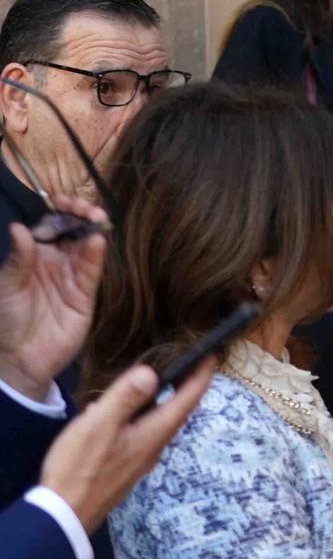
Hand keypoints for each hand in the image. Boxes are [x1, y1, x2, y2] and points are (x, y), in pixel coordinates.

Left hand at [0, 200, 106, 396]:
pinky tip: (96, 241)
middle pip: (73, 232)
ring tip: (95, 217)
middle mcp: (55, 262)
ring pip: (86, 247)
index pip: (50, 226)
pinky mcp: (85, 294)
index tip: (62, 201)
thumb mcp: (6, 286)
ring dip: (92, 230)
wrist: (20, 357)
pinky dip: (96, 255)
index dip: (58, 211)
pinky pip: (92, 271)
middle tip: (84, 207)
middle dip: (80, 215)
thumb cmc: (6, 319)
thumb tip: (21, 228)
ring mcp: (72, 277)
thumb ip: (18, 258)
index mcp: (33, 256)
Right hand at [40, 360, 212, 532]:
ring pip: (159, 422)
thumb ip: (125, 399)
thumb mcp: (99, 426)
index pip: (187, 400)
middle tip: (190, 362)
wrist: (66, 514)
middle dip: (187, 386)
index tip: (212, 355)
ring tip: (161, 380)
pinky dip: (141, 415)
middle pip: (178, 411)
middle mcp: (154, 447)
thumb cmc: (80, 468)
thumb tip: (152, 373)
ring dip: (164, 400)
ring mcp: (141, 458)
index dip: (201, 376)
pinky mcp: (126, 465)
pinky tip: (120, 411)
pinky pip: (141, 432)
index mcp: (154, 434)